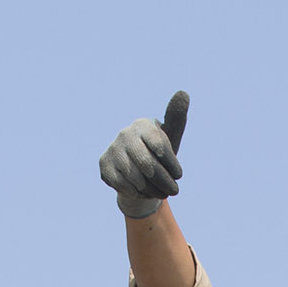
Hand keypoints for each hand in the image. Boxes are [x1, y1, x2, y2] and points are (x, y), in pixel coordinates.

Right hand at [101, 91, 188, 218]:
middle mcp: (125, 134)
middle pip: (148, 165)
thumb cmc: (158, 153)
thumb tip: (183, 93)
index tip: (178, 175)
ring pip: (137, 178)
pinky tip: (144, 191)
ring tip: (161, 192)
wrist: (137, 171)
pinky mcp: (104, 165)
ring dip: (153, 190)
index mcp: (143, 125)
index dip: (171, 165)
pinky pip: (125, 186)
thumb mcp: (170, 138)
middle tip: (174, 191)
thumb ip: (176, 118)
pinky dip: (138, 193)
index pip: (160, 147)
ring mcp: (113, 150)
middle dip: (164, 182)